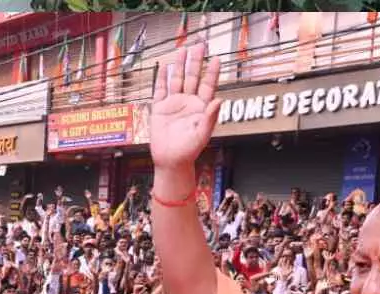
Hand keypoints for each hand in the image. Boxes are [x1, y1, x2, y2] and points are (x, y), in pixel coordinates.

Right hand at [149, 44, 222, 169]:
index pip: (208, 85)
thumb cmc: (189, 151)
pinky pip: (160, 90)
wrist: (170, 161)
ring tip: (182, 49)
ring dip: (180, 65)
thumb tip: (219, 100)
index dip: (212, 72)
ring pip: (177, 80)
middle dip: (196, 62)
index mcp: (201, 108)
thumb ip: (211, 118)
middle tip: (199, 45)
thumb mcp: (202, 135)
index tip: (216, 58)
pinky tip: (164, 66)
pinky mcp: (160, 109)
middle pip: (193, 77)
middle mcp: (188, 102)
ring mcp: (174, 104)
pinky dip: (161, 78)